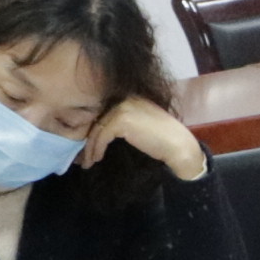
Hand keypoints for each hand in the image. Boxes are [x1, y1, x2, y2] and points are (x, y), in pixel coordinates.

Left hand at [84, 95, 207, 180]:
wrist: (177, 145)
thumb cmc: (162, 139)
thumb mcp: (140, 125)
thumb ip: (124, 122)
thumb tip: (100, 133)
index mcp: (131, 97)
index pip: (105, 112)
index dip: (94, 130)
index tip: (88, 147)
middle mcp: (126, 98)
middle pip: (99, 119)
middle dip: (89, 140)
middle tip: (82, 156)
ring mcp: (123, 107)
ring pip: (97, 129)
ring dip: (90, 148)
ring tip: (87, 162)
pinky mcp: (121, 120)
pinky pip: (102, 136)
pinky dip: (96, 149)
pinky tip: (96, 158)